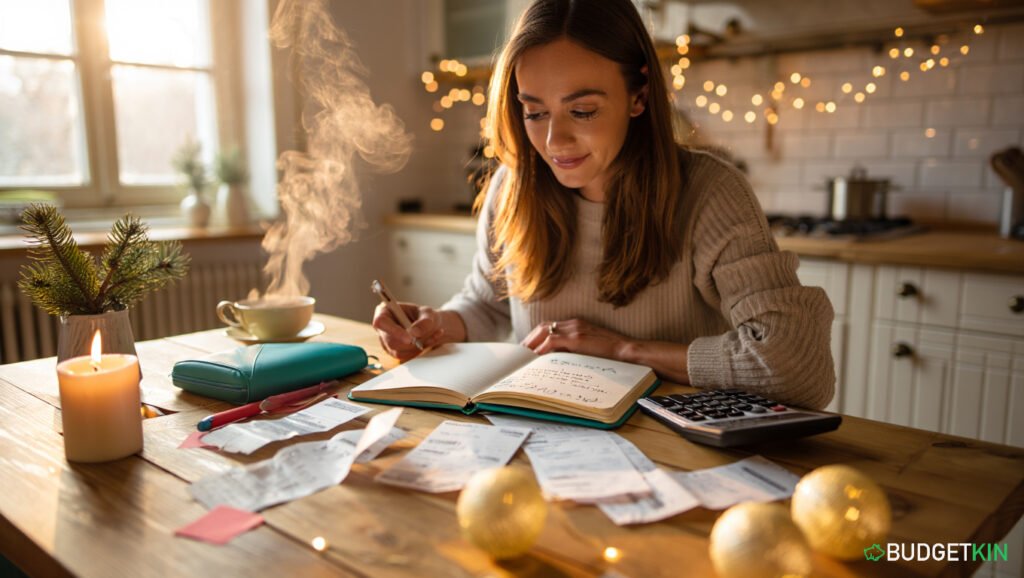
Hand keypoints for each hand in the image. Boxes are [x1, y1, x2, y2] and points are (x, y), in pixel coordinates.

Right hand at [372, 302, 447, 360]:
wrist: (430, 326)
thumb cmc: (425, 315)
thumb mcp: (428, 313)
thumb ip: (424, 322)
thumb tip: (415, 333)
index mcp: (385, 312)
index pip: (381, 322)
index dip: (394, 331)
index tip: (410, 338)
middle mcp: (383, 329)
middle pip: (390, 341)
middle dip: (410, 342)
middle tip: (424, 338)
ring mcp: (387, 343)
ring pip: (398, 352)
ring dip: (417, 347)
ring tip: (430, 336)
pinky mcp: (394, 352)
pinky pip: (406, 357)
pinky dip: (419, 351)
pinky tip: (427, 342)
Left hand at [521, 318, 635, 360]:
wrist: (628, 352)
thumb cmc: (611, 354)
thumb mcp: (588, 349)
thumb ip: (573, 349)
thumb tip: (554, 359)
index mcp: (576, 324)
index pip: (549, 326)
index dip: (535, 337)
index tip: (527, 349)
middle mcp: (573, 323)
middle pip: (543, 327)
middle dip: (529, 340)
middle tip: (520, 354)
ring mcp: (575, 329)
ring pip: (545, 331)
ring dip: (532, 343)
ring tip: (524, 357)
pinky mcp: (577, 338)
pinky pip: (553, 340)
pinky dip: (542, 348)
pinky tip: (535, 357)